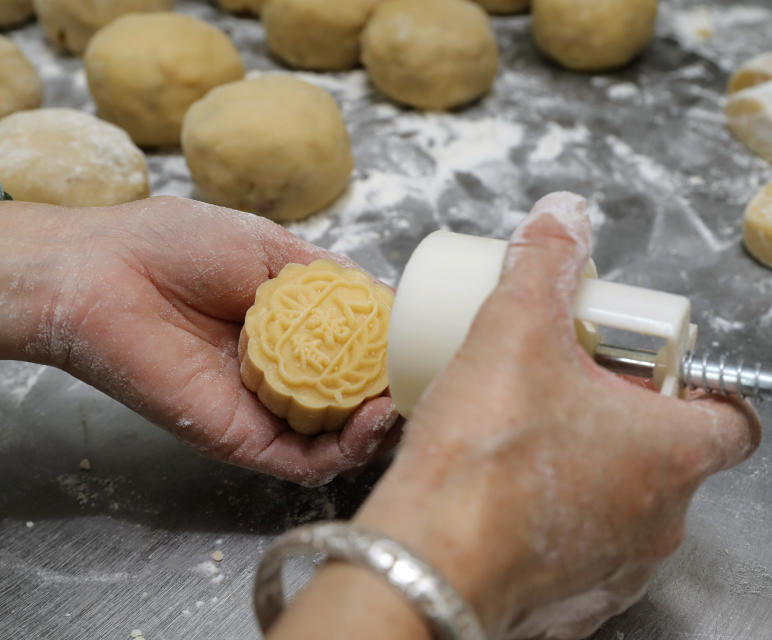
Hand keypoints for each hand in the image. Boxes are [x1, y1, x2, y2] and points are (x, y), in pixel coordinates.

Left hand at [0, 197, 398, 485]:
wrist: (106, 270)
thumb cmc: (176, 246)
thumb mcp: (272, 248)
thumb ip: (329, 278)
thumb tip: (387, 298)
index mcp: (290, 331)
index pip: (356, 355)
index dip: (394, 354)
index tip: (424, 343)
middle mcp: (282, 375)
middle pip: (354, 403)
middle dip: (395, 396)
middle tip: (422, 380)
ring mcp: (264, 412)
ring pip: (337, 442)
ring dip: (380, 430)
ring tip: (402, 402)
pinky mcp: (243, 441)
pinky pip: (304, 462)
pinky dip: (346, 451)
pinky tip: (372, 420)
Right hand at [349, 192, 760, 637]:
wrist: (425, 561)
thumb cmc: (485, 459)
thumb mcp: (515, 330)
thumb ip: (544, 264)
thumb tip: (562, 218)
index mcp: (673, 452)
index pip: (736, 417)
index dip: (703, 385)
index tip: (654, 368)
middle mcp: (662, 521)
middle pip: (671, 456)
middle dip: (628, 417)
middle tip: (572, 386)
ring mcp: (620, 569)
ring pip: (627, 507)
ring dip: (594, 470)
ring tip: (535, 436)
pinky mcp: (575, 604)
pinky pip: (583, 553)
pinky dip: (560, 522)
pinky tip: (511, 494)